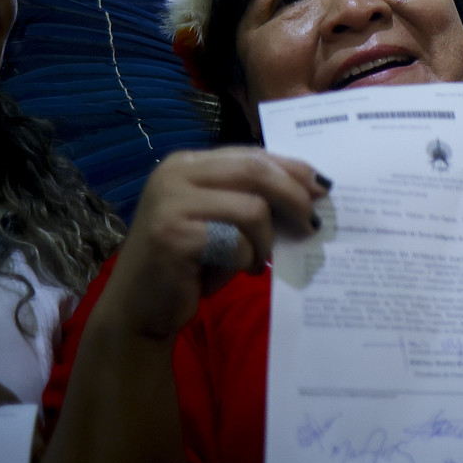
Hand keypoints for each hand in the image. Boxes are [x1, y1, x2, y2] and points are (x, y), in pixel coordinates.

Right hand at [99, 148, 324, 341]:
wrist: (140, 307)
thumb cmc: (189, 263)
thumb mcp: (221, 219)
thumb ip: (251, 196)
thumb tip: (314, 187)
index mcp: (188, 163)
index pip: (253, 155)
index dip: (293, 169)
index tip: (323, 187)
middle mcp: (175, 173)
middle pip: (257, 171)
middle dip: (294, 197)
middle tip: (312, 223)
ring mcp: (170, 202)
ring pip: (252, 209)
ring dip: (264, 242)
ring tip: (253, 262)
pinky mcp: (173, 235)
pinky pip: (236, 243)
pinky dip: (243, 261)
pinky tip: (227, 274)